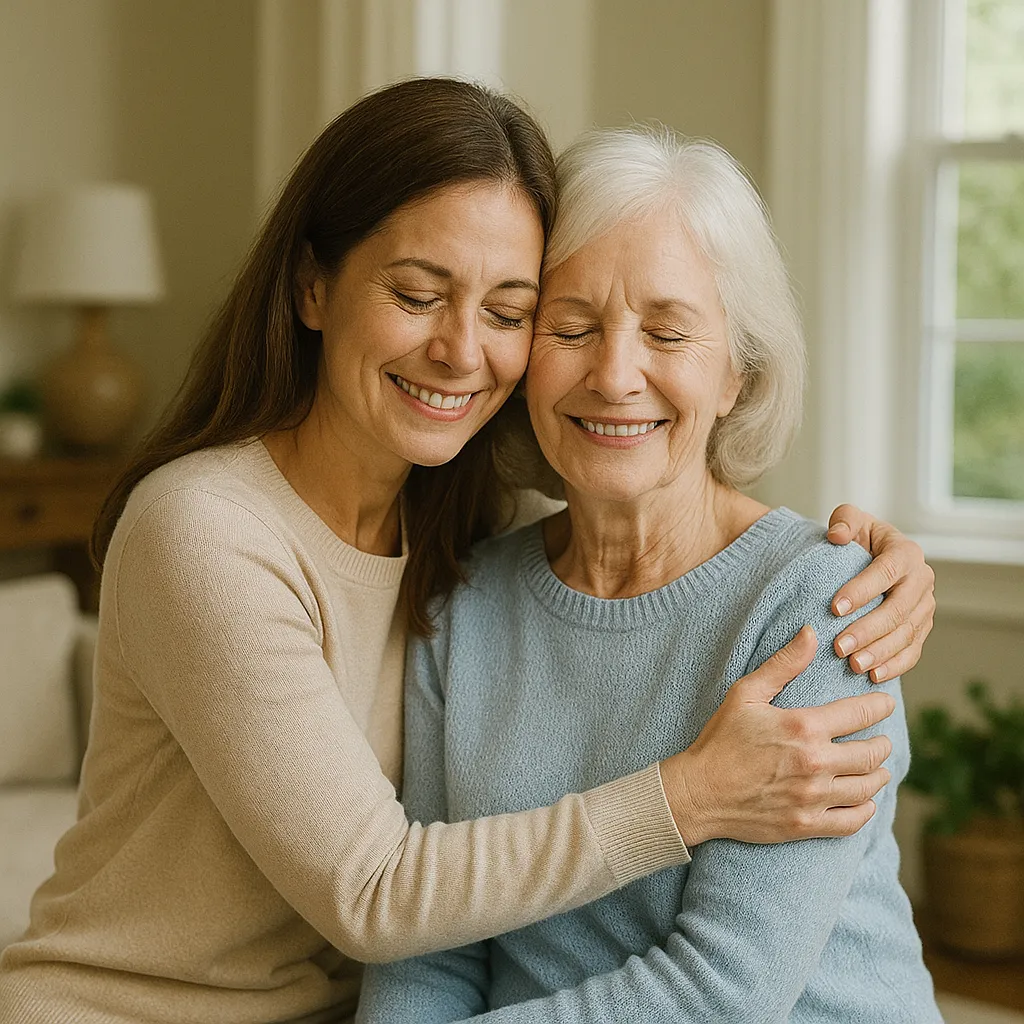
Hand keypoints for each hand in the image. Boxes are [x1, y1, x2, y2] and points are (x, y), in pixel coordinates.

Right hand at [659, 626, 894, 847]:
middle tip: (881, 739)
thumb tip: (812, 633)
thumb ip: (784, 663)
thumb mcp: (746, 693)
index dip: (880, 706)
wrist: (698, 793)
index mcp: (803, 726)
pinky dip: (866, 809)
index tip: (885, 704)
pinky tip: (865, 800)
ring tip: (878, 768)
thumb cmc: (720, 739)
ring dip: (878, 775)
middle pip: (872, 754)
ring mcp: (812, 797)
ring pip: (867, 787)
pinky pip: (853, 820)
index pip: (861, 713)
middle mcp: (814, 762)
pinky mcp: (807, 825)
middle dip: (882, 743)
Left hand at [826, 504, 935, 682]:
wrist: (870, 557)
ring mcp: (924, 607)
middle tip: (839, 647)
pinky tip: (873, 676)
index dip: (861, 591)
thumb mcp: (850, 520)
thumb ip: (843, 520)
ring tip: (853, 665)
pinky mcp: (921, 628)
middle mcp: (921, 580)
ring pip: (906, 634)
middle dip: (868, 630)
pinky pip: (913, 651)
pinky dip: (895, 666)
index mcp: (905, 552)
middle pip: (897, 610)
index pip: (884, 573)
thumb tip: (837, 536)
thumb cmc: (857, 537)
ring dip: (880, 652)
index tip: (834, 609)